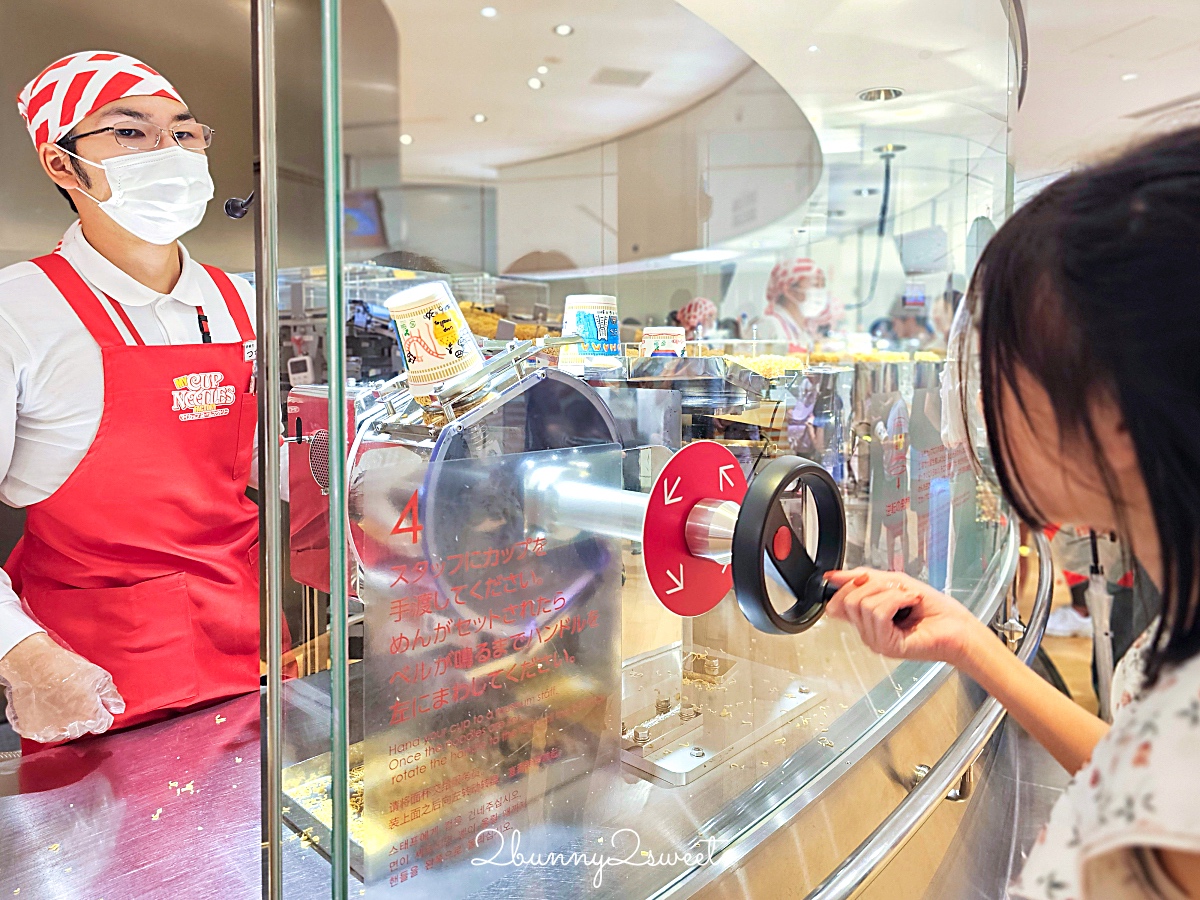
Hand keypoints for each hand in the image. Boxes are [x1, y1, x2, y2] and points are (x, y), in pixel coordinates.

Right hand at [0, 633, 124, 742]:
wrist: (32, 663)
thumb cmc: (64, 668)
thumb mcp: (98, 676)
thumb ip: (111, 695)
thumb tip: (117, 708)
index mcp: (89, 716)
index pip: (102, 725)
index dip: (100, 713)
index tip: (94, 704)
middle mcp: (70, 728)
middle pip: (82, 728)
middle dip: (81, 716)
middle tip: (72, 696)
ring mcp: (48, 731)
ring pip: (62, 731)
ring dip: (62, 721)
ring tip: (56, 699)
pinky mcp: (30, 730)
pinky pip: (41, 731)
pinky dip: (43, 722)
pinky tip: (43, 706)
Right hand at [825, 568, 992, 669]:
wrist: (959, 628)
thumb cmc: (936, 610)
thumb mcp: (895, 583)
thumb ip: (865, 578)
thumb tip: (835, 576)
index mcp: (867, 619)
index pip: (838, 602)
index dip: (847, 583)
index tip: (863, 576)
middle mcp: (868, 632)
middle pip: (848, 599)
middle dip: (875, 585)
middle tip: (898, 588)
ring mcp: (876, 640)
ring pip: (864, 604)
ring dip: (892, 592)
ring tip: (909, 598)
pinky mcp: (887, 645)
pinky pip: (879, 613)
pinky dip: (897, 599)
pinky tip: (911, 602)